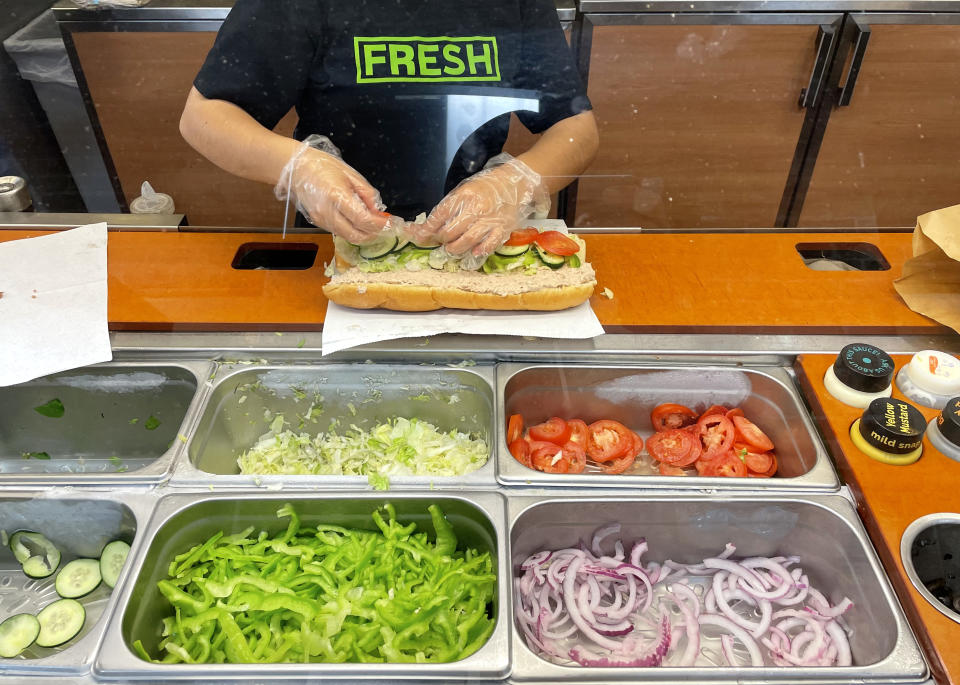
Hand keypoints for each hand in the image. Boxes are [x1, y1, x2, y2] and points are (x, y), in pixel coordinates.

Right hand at [277, 144, 387, 243]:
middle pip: (356, 235)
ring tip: (373, 221)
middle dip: (374, 233)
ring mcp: (321, 220)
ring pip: (349, 236)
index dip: (380, 224)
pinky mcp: (318, 223)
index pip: (363, 220)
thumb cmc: (322, 166)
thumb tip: (378, 210)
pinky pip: (340, 232)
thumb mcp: (350, 174)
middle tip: (384, 225)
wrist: (296, 168)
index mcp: (337, 197)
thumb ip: (367, 193)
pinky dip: (353, 229)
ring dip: (364, 233)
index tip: (391, 222)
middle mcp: (328, 213)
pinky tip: (358, 220)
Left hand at [421, 155, 548, 258]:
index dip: (427, 229)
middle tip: (442, 240)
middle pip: (449, 232)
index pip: (439, 215)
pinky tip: (473, 251)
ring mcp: (489, 220)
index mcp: (464, 196)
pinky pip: (487, 245)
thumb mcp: (465, 190)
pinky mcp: (502, 229)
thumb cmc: (486, 188)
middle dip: (442, 239)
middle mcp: (475, 208)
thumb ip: (450, 207)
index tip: (419, 236)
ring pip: (465, 241)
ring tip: (452, 248)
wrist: (515, 183)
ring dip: (455, 248)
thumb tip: (431, 225)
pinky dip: (478, 251)